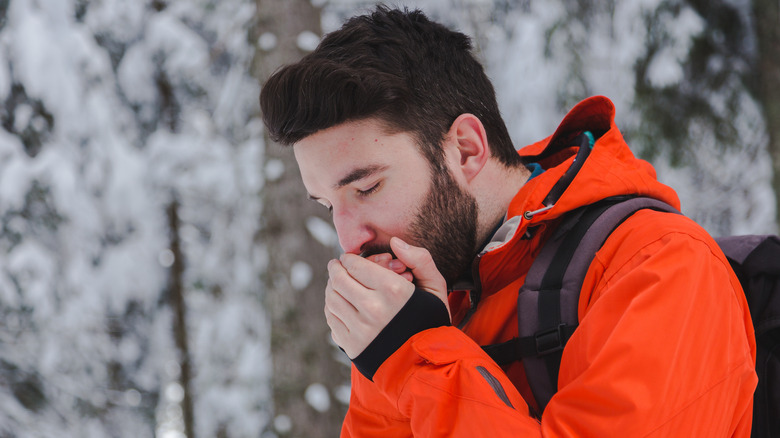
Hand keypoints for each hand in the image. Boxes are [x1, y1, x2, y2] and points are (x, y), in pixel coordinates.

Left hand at [324, 237, 448, 357]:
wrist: (426, 364)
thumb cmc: (430, 321)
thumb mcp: (435, 287)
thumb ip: (419, 259)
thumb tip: (396, 242)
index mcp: (394, 291)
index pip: (355, 265)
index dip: (349, 259)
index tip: (348, 258)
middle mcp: (373, 309)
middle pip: (338, 279)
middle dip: (335, 269)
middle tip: (336, 266)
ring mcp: (360, 329)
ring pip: (331, 298)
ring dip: (331, 287)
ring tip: (337, 283)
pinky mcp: (352, 345)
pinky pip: (332, 319)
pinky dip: (332, 308)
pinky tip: (340, 304)